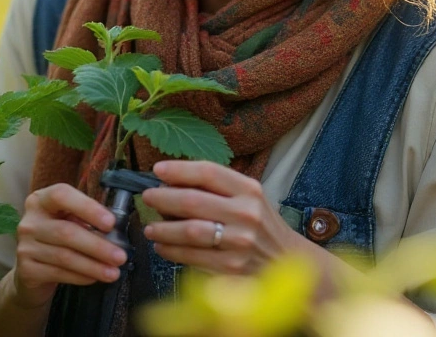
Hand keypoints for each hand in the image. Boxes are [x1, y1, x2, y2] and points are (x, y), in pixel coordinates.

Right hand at [10, 183, 129, 309]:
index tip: (111, 223)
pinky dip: (80, 277)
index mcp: (41, 200)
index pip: (61, 195)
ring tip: (113, 272)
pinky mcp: (26, 270)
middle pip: (66, 232)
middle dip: (97, 246)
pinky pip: (59, 273)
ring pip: (64, 256)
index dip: (87, 208)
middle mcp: (30, 221)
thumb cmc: (57, 240)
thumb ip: (86, 220)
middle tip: (120, 257)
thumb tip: (117, 231)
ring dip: (93, 266)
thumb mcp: (68, 221)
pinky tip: (94, 278)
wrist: (31, 272)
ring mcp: (25, 246)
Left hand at [140, 160, 299, 274]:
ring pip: (189, 231)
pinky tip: (162, 247)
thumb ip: (217, 189)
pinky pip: (192, 257)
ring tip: (150, 228)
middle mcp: (246, 214)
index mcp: (250, 190)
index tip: (158, 169)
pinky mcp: (231, 267)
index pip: (209, 172)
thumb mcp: (249, 198)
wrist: (287, 261)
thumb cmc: (260, 226)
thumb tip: (171, 182)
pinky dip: (171, 251)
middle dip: (163, 198)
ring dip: (163, 228)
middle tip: (147, 197)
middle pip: (193, 201)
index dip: (179, 169)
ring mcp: (239, 242)